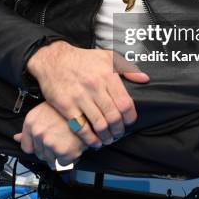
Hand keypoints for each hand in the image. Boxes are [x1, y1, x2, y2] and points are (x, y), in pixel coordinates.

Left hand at [13, 101, 88, 169]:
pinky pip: (63, 164)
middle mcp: (38, 133)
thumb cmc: (68, 108)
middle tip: (61, 138)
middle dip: (50, 150)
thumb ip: (30, 127)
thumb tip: (16, 138)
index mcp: (31, 122)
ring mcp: (50, 143)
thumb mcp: (45, 111)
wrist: (88, 108)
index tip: (45, 143)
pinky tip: (74, 145)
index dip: (37, 146)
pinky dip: (70, 158)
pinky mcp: (63, 152)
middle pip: (39, 154)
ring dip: (59, 155)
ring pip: (50, 160)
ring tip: (68, 141)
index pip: (26, 147)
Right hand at [27, 40, 149, 147]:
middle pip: (113, 116)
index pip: (125, 103)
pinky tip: (94, 141)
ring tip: (108, 139)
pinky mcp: (66, 106)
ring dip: (106, 136)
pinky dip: (90, 139)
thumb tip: (144, 79)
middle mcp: (95, 86)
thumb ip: (127, 68)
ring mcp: (80, 97)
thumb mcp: (107, 56)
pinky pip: (81, 127)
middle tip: (118, 133)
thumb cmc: (83, 59)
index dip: (129, 117)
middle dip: (118, 129)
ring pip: (99, 124)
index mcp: (107, 74)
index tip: (129, 121)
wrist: (54, 60)